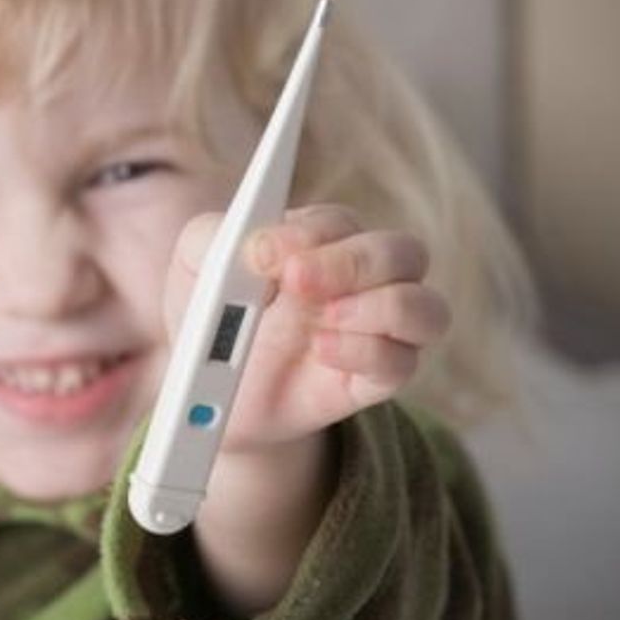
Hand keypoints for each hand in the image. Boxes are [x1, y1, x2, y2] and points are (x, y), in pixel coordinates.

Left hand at [163, 203, 451, 454]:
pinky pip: (403, 363)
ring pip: (425, 308)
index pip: (339, 222)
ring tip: (323, 319)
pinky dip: (367, 353)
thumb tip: (253, 241)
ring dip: (380, 308)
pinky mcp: (373, 380)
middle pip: (401, 253)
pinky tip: (323, 351)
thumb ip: (211, 237)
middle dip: (350, 263)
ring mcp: (372, 331)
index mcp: (318, 243)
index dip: (308, 232)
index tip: (262, 253)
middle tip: (296, 279)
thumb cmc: (210, 316)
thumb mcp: (193, 267)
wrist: (207, 397)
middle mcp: (359, 280)